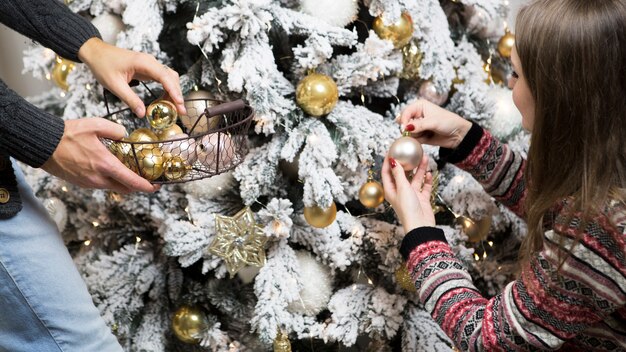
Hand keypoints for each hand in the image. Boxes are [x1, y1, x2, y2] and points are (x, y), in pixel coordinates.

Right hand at [41, 118, 158, 193]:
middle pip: (125, 188)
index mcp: (105, 165)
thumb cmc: (67, 134)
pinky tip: (110, 169)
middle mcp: (98, 178)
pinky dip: (110, 180)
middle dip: (138, 186)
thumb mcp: (95, 124)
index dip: (146, 186)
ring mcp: (89, 183)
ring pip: (113, 187)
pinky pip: (102, 185)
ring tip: (129, 171)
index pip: (132, 181)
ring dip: (123, 182)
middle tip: (147, 179)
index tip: (156, 186)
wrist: (44, 145)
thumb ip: (115, 129)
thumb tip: (124, 135)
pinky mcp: (82, 183)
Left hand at [78, 38, 185, 116]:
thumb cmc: (102, 65)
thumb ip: (130, 99)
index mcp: (143, 62)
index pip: (165, 77)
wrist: (95, 53)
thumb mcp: (114, 85)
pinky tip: (164, 101)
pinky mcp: (148, 69)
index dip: (174, 91)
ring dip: (173, 93)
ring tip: (174, 108)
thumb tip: (142, 114)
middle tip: (180, 111)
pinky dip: (166, 90)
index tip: (180, 103)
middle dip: (177, 95)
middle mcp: (150, 62)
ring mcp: (150, 65)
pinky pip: (162, 79)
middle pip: (171, 78)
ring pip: (169, 78)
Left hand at [382, 153, 434, 232]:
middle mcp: (400, 191)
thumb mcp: (402, 188)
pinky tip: (430, 173)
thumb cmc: (408, 208)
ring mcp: (411, 195)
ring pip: (415, 178)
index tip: (392, 150)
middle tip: (410, 151)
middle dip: (407, 163)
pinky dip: (427, 180)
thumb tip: (392, 161)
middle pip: (402, 174)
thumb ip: (398, 174)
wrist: (420, 225)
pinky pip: (424, 186)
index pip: (386, 172)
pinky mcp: (421, 198)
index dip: (388, 161)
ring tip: (425, 158)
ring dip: (420, 169)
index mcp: (391, 190)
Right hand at [398, 99, 471, 148]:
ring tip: (427, 133)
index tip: (405, 128)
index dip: (404, 120)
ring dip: (415, 135)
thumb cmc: (449, 122)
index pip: (405, 112)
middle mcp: (417, 115)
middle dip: (409, 128)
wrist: (458, 134)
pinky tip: (427, 137)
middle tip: (417, 130)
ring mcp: (418, 125)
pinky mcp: (420, 135)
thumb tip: (406, 128)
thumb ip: (418, 125)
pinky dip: (418, 140)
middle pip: (404, 122)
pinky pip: (413, 139)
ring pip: (408, 132)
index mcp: (420, 106)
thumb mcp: (433, 122)